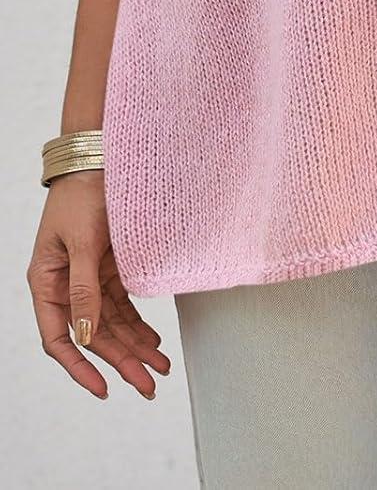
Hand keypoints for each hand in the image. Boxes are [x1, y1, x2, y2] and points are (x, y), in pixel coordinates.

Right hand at [27, 168, 171, 399]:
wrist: (100, 158)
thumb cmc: (83, 194)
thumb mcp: (83, 242)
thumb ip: (84, 289)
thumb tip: (87, 335)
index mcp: (46, 283)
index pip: (59, 338)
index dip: (80, 367)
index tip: (104, 388)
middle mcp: (66, 285)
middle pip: (93, 335)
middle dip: (121, 362)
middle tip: (149, 385)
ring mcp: (88, 278)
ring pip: (111, 323)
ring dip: (134, 346)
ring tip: (159, 368)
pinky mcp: (108, 267)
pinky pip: (122, 304)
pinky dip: (138, 323)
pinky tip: (153, 340)